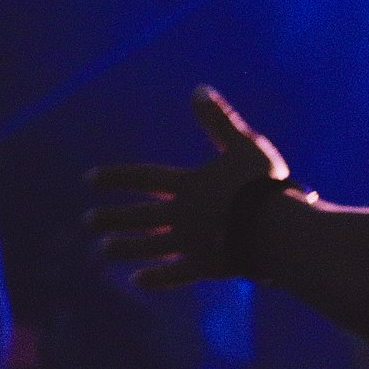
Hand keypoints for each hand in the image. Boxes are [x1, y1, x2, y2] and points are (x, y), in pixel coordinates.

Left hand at [86, 86, 290, 288]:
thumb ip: (220, 120)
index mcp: (189, 185)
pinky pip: (177, 273)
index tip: (90, 179)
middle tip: (88, 220)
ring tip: (102, 250)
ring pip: (150, 245)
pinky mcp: (208, 266)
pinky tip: (139, 279)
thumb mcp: (245, 146)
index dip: (116, 177)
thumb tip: (198, 89)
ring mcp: (192, 243)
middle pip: (140, 215)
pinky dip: (158, 277)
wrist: (280, 230)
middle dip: (112, 217)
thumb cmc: (266, 185)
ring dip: (125, 247)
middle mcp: (182, 215)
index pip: (143, 178)